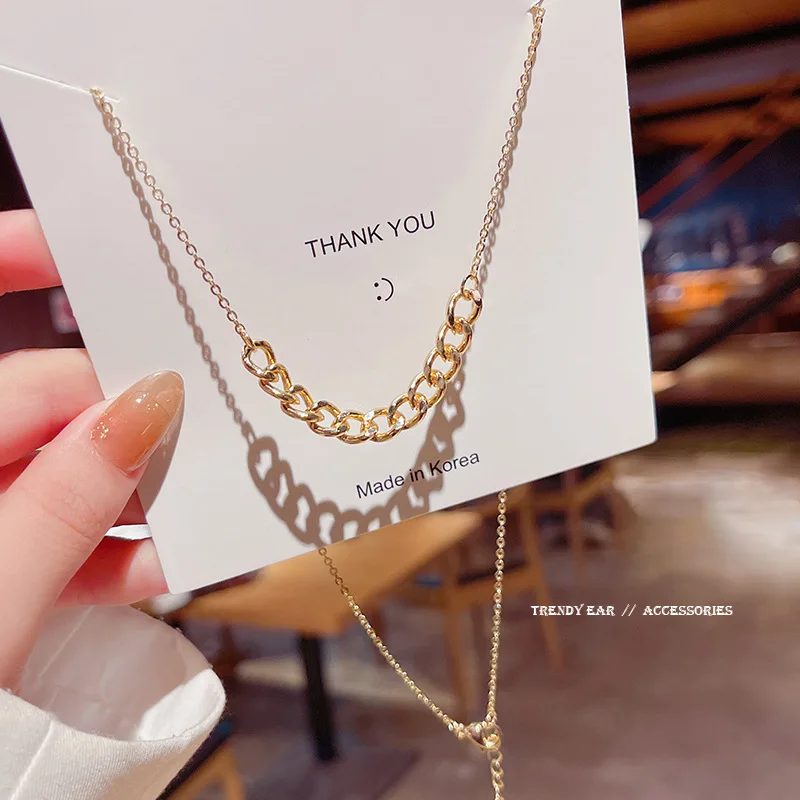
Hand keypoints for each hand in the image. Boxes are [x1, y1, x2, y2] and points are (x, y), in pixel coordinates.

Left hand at [0, 209, 175, 688]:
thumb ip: (67, 499)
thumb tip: (151, 401)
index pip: (28, 370)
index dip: (44, 286)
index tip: (106, 247)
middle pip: (49, 410)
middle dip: (127, 427)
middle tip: (199, 435)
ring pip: (64, 475)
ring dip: (128, 498)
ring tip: (184, 518)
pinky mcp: (4, 555)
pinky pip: (57, 531)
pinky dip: (107, 549)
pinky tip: (152, 566)